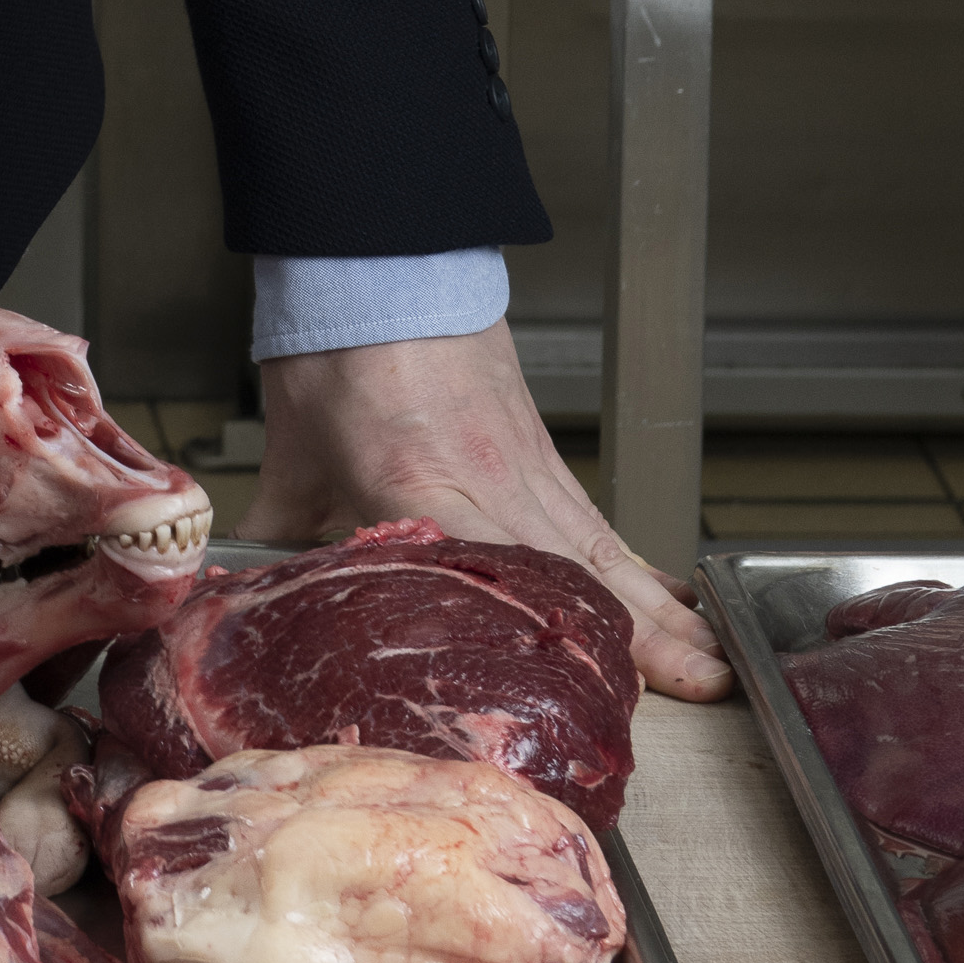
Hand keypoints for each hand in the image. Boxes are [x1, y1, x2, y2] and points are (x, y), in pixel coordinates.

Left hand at [246, 321, 731, 702]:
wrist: (376, 264)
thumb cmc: (333, 350)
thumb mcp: (295, 453)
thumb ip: (284, 533)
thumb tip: (251, 592)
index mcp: (418, 489)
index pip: (483, 581)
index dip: (531, 643)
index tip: (569, 698)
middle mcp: (489, 484)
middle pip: (577, 577)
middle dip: (643, 642)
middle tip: (703, 693)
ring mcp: (524, 467)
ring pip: (602, 551)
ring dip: (660, 611)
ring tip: (712, 664)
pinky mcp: (538, 451)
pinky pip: (594, 521)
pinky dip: (635, 563)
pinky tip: (668, 596)